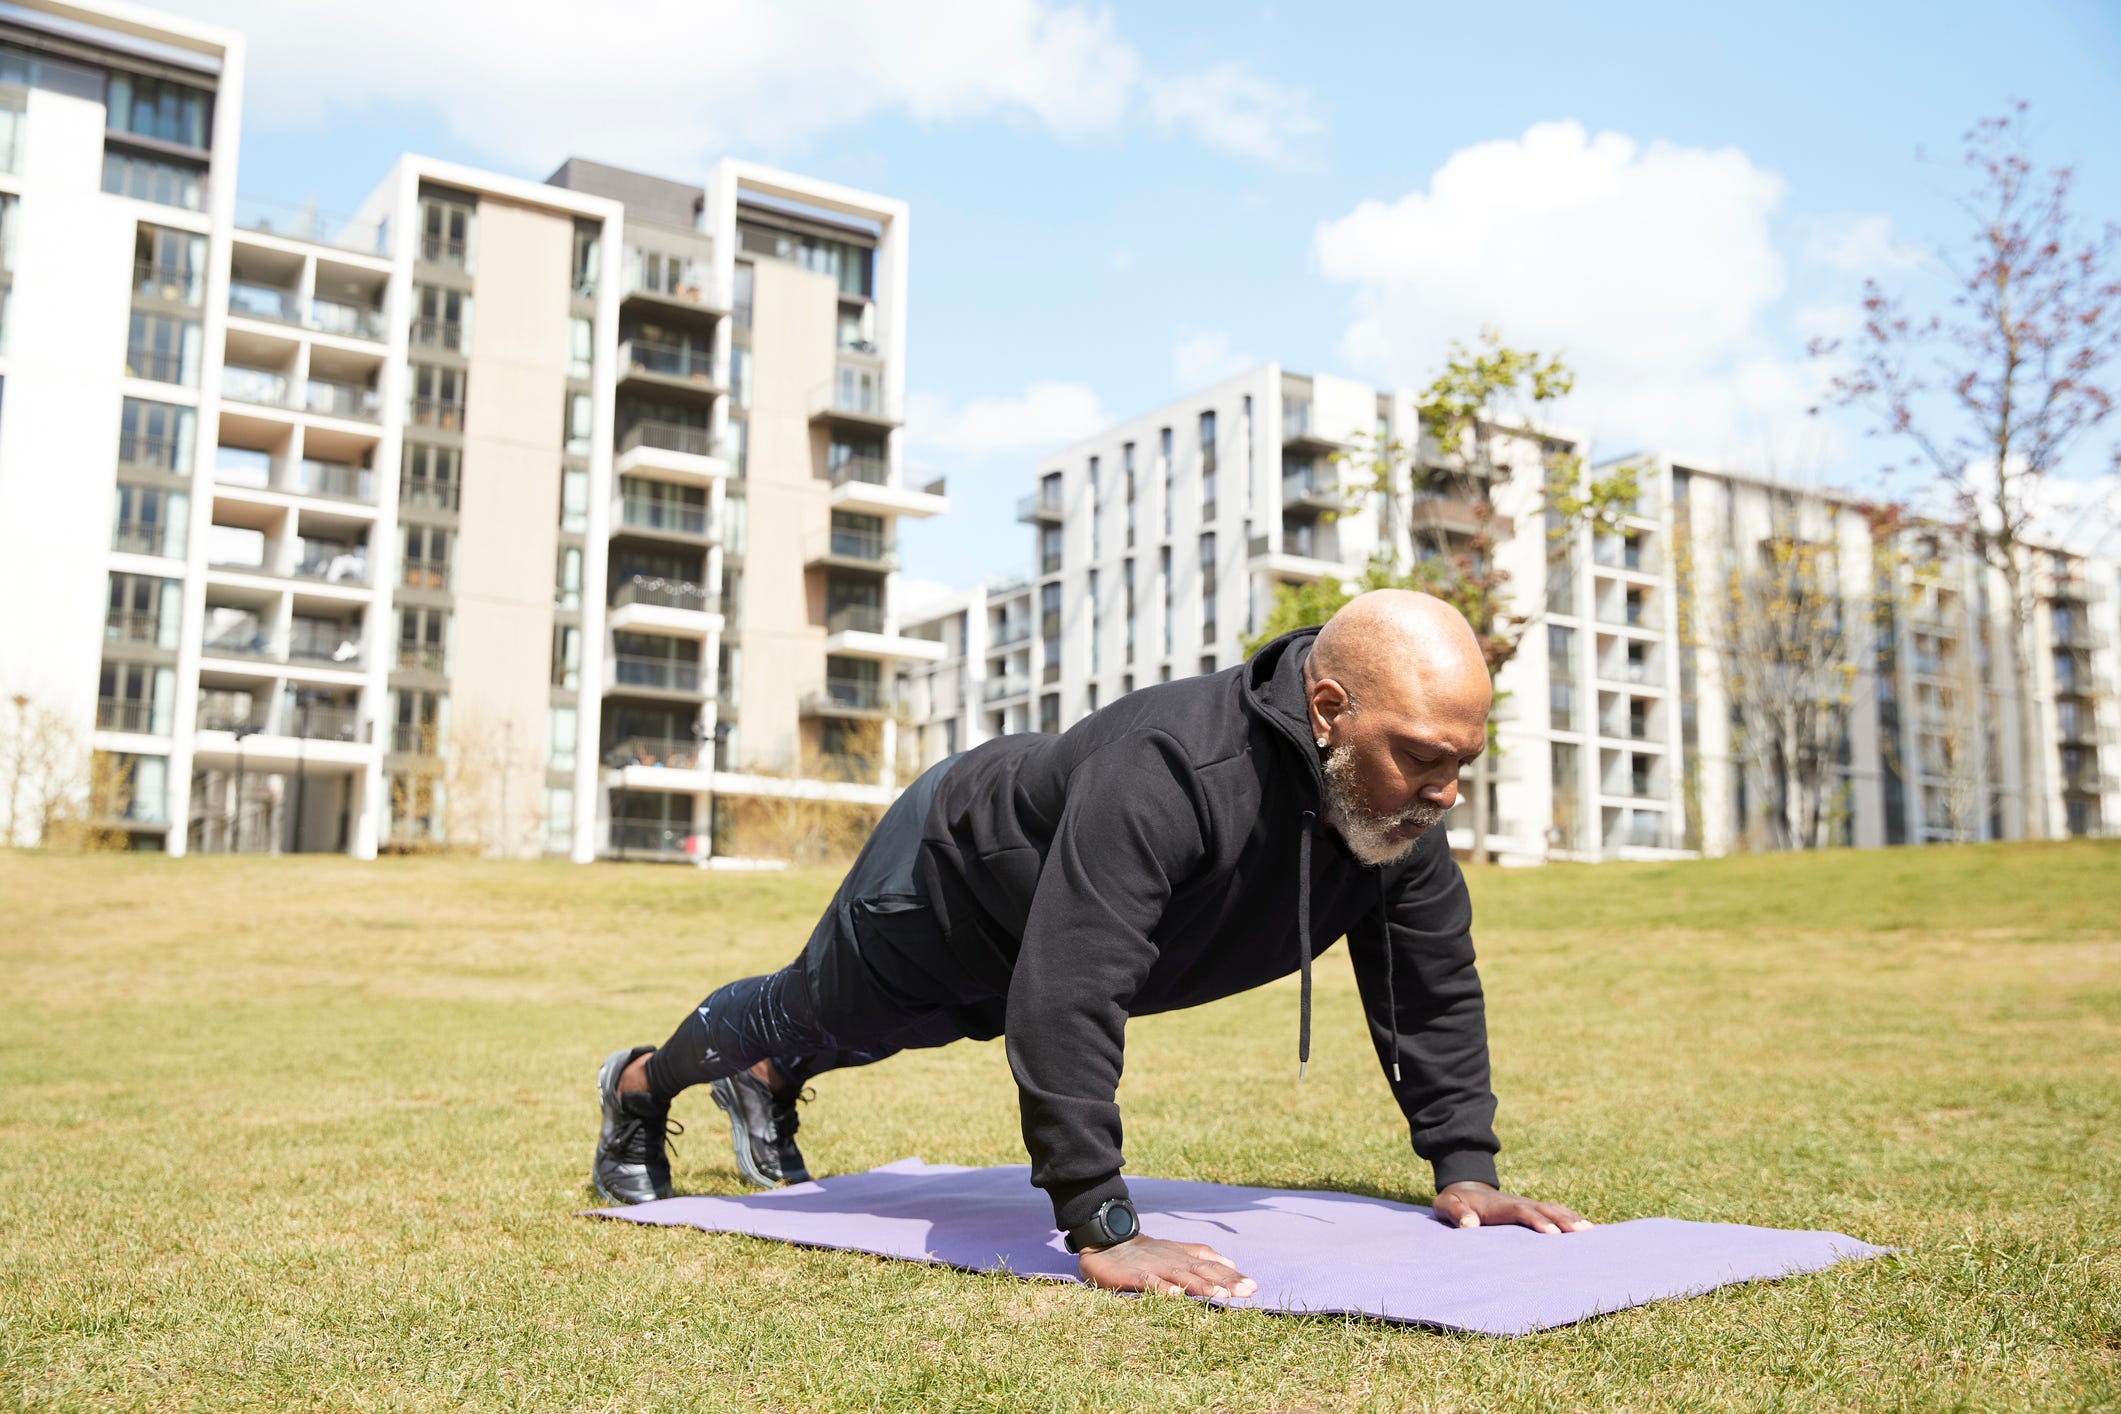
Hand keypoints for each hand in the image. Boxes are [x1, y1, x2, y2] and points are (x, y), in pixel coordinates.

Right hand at [1077, 1234, 1258, 1299]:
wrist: (1109, 1242)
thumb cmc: (1146, 1253)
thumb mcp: (1177, 1252)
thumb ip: (1202, 1256)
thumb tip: (1231, 1264)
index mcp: (1184, 1257)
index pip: (1213, 1266)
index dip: (1232, 1276)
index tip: (1253, 1287)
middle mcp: (1174, 1261)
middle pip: (1204, 1271)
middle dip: (1226, 1282)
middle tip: (1247, 1291)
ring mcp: (1156, 1268)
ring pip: (1182, 1277)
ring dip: (1203, 1286)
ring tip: (1222, 1296)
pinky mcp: (1135, 1276)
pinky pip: (1151, 1283)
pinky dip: (1164, 1289)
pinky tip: (1176, 1296)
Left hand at [1433, 1181, 1592, 1233]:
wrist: (1463, 1188)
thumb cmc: (1454, 1202)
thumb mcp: (1446, 1206)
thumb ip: (1456, 1213)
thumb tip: (1470, 1224)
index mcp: (1499, 1205)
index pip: (1521, 1212)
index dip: (1537, 1221)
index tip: (1553, 1234)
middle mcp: (1517, 1202)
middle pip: (1543, 1209)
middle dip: (1563, 1220)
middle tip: (1583, 1232)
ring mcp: (1526, 1204)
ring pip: (1552, 1208)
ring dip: (1570, 1218)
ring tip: (1590, 1231)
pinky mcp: (1530, 1209)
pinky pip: (1553, 1210)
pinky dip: (1569, 1216)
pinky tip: (1584, 1227)